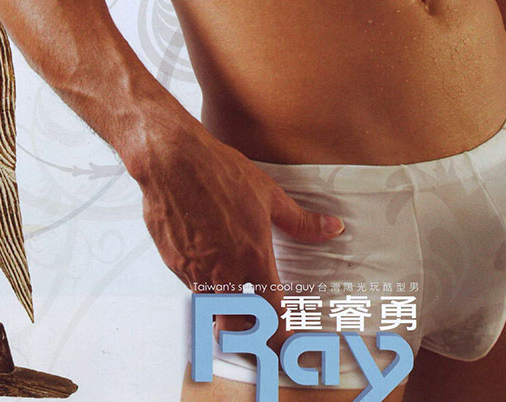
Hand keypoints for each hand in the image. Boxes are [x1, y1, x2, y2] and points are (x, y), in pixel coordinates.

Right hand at [137, 120, 343, 343]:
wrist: (172, 160)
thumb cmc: (219, 172)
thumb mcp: (268, 194)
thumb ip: (301, 221)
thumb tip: (333, 228)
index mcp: (253, 257)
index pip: (272, 316)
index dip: (282, 337)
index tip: (288, 345)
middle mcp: (223, 272)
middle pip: (236, 329)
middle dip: (248, 337)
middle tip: (257, 333)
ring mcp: (195, 271)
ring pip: (211, 309)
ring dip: (224, 311)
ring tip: (234, 303)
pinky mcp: (173, 263)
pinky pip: (191, 286)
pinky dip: (203, 286)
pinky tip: (209, 266)